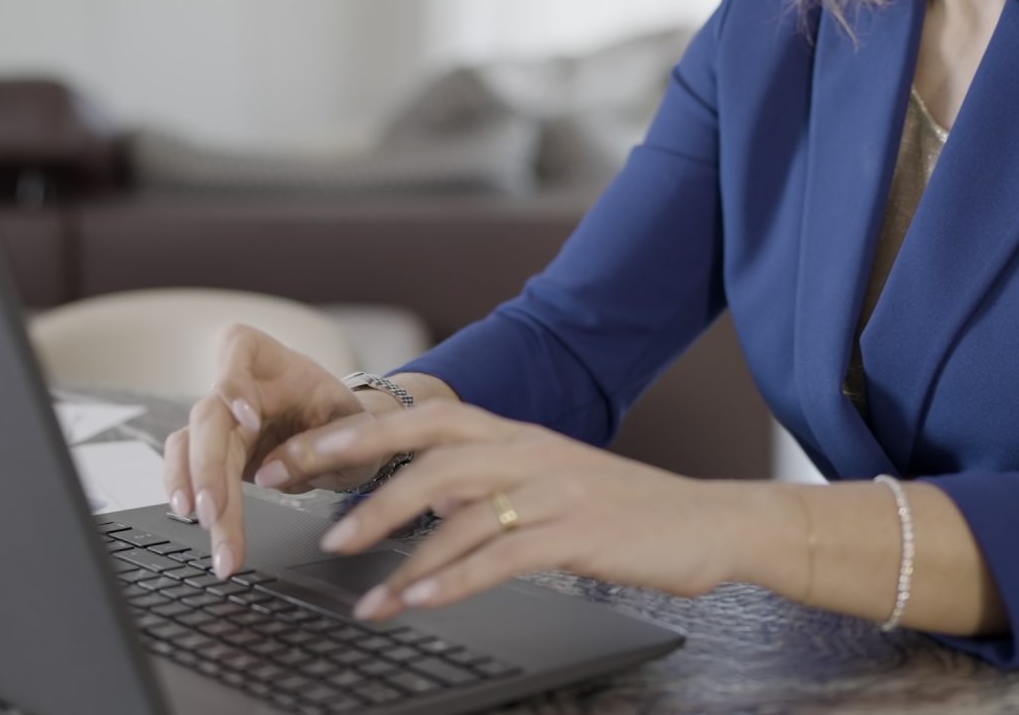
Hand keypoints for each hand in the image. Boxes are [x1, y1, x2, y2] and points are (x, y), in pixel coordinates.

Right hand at [160, 324, 392, 577]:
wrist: (345, 441)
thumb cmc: (345, 423)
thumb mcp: (354, 431)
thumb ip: (320, 445)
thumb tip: (270, 475)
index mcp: (276, 364)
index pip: (239, 347)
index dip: (234, 381)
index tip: (248, 419)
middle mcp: (239, 387)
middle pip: (209, 414)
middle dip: (207, 465)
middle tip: (213, 510)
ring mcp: (222, 421)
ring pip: (190, 447)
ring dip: (194, 490)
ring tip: (207, 526)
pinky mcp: (214, 453)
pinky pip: (187, 469)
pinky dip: (189, 496)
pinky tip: (197, 525)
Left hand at [302, 401, 735, 622]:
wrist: (708, 523)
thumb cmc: (624, 510)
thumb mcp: (550, 482)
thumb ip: (490, 483)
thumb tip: (418, 497)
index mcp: (519, 435)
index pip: (430, 417)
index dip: (367, 430)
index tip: (310, 452)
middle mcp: (531, 452)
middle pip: (434, 454)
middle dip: (367, 484)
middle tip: (318, 520)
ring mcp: (556, 490)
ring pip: (462, 509)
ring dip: (405, 552)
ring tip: (364, 590)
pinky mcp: (580, 533)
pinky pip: (504, 554)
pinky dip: (456, 579)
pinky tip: (423, 601)